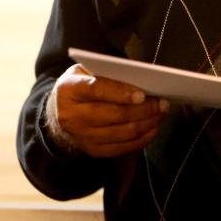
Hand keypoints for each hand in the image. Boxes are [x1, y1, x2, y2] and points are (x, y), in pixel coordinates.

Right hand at [46, 64, 168, 157]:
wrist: (58, 112)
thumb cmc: (81, 85)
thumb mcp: (86, 70)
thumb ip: (108, 72)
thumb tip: (141, 78)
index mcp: (70, 89)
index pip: (97, 90)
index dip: (121, 93)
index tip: (142, 95)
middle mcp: (72, 115)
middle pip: (113, 115)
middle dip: (143, 109)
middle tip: (162, 103)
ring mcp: (81, 136)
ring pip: (121, 133)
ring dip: (146, 123)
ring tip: (161, 113)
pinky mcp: (91, 150)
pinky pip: (120, 148)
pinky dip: (141, 139)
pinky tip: (153, 129)